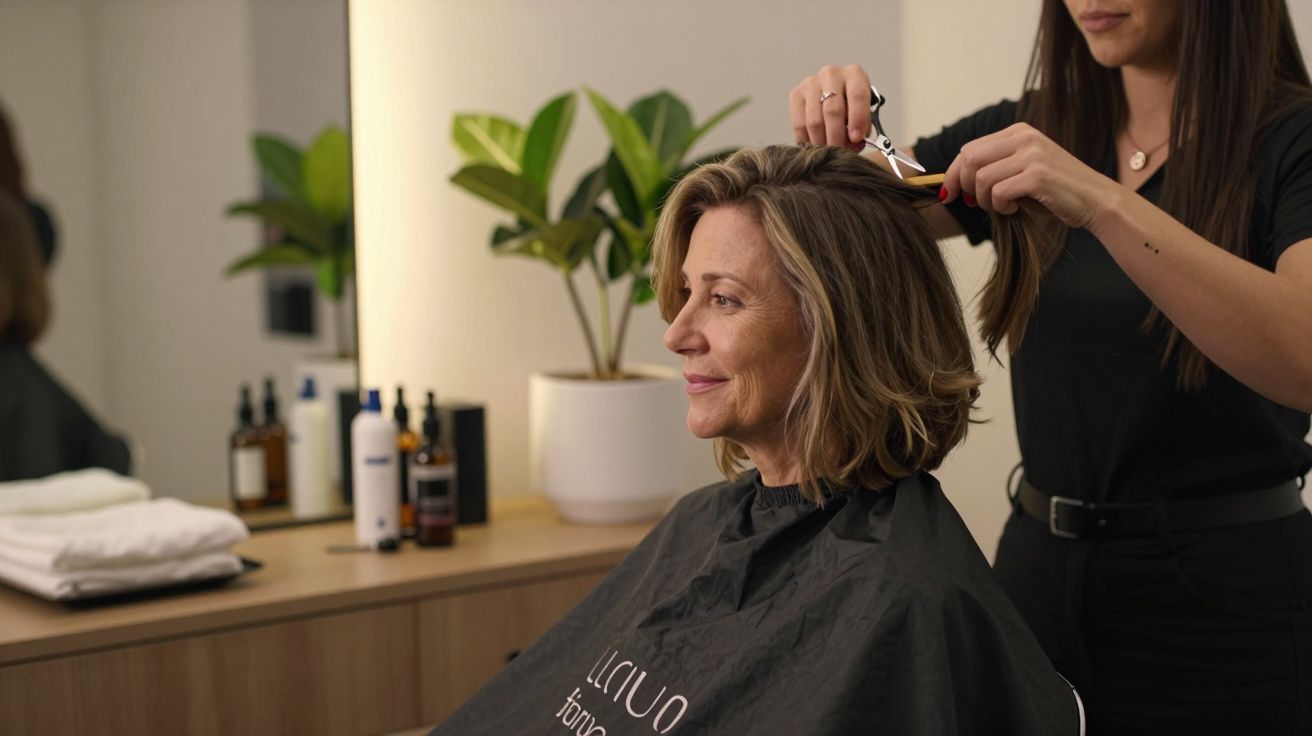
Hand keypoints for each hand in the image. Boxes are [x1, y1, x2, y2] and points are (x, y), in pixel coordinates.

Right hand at [788, 64, 873, 150]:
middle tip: (839, 151)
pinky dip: (806, 140)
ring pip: (814, 120)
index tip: (856, 138)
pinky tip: (814, 146)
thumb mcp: (864, 111)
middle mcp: (831, 74)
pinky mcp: (796, 94)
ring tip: (827, 152)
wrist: (833, 94)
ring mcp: (811, 83)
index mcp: (854, 74)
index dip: (857, 119)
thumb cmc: (852, 105)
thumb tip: (853, 142)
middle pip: (833, 109)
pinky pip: (799, 124)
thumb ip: (862, 125)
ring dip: (821, 141)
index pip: (857, 95)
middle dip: (837, 136)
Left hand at [940, 123, 1119, 229]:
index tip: (948, 194)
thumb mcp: (1020, 173)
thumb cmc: (1055, 192)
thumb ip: (993, 169)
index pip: (969, 149)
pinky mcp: (1038, 174)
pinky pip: (999, 192)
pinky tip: (1016, 209)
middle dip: (964, 186)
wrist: (1095, 201)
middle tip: (975, 203)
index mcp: (1018, 132)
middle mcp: (1024, 137)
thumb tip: (953, 182)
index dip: (952, 173)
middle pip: (969, 159)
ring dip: (986, 200)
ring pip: (982, 178)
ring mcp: (1032, 154)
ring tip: (1004, 206)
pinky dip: (1001, 206)